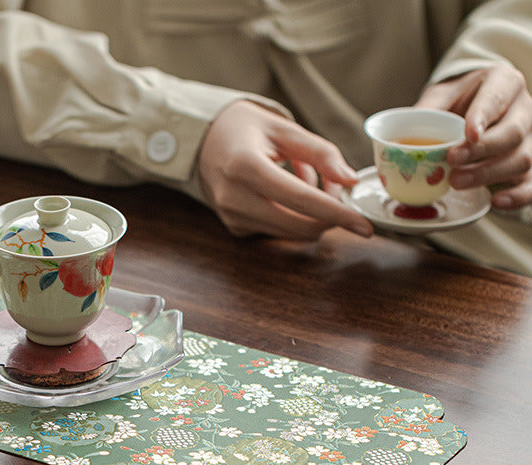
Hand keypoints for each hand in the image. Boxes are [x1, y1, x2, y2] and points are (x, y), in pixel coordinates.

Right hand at [198, 100, 372, 239]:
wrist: (202, 142)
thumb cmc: (244, 129)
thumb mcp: (284, 128)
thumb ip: (321, 153)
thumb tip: (350, 180)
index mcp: (245, 166)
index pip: (301, 199)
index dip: (338, 213)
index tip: (364, 225)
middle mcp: (234, 197)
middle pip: (299, 225)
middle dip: (329, 219)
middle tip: (343, 198)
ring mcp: (232, 216)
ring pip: (291, 233)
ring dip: (313, 217)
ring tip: (310, 184)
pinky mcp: (235, 227)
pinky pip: (277, 231)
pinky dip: (293, 217)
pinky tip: (288, 194)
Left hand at [417, 63, 531, 208]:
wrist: (477, 110)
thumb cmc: (458, 102)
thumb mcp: (441, 97)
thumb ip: (426, 111)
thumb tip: (398, 136)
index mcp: (503, 82)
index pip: (498, 96)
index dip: (484, 116)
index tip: (468, 134)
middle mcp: (522, 109)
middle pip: (512, 132)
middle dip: (481, 151)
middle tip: (452, 163)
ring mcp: (530, 138)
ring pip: (522, 158)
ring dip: (489, 174)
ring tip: (456, 183)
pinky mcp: (530, 164)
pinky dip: (519, 195)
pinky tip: (497, 202)